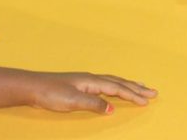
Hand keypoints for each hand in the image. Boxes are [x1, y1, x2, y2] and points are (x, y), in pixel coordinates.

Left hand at [26, 71, 156, 113]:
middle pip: (119, 82)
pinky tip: (115, 89)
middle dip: (137, 88)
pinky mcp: (80, 85)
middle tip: (153, 92)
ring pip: (113, 81)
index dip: (133, 95)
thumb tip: (112, 109)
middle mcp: (92, 78)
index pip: (118, 88)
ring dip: (128, 85)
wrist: (32, 86)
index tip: (148, 100)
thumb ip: (94, 103)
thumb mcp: (73, 101)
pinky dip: (116, 86)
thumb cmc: (51, 93)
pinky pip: (105, 84)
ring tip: (140, 86)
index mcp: (92, 81)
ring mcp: (86, 81)